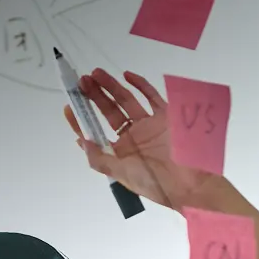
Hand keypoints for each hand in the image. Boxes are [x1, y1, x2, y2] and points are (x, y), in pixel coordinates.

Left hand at [63, 68, 222, 211]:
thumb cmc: (154, 183)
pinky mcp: (166, 116)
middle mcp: (132, 135)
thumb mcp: (121, 173)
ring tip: (95, 74)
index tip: (69, 106)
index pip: (96, 131)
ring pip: (126, 100)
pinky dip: (140, 85)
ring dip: (110, 87)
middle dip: (94, 96)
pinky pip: (151, 96)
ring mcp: (149, 123)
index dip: (82, 119)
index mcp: (120, 150)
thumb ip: (100, 159)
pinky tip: (125, 75)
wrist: (189, 184)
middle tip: (81, 82)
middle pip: (109, 111)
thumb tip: (82, 140)